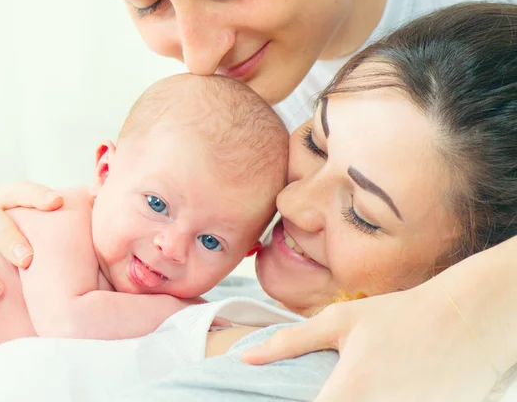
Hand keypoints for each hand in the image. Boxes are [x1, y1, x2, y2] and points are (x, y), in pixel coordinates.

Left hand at [241, 280, 499, 401]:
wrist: (462, 322)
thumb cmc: (397, 316)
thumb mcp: (340, 321)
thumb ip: (290, 343)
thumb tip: (247, 359)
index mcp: (349, 392)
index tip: (276, 396)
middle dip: (323, 399)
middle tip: (329, 383)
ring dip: (352, 401)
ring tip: (357, 380)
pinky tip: (380, 385)